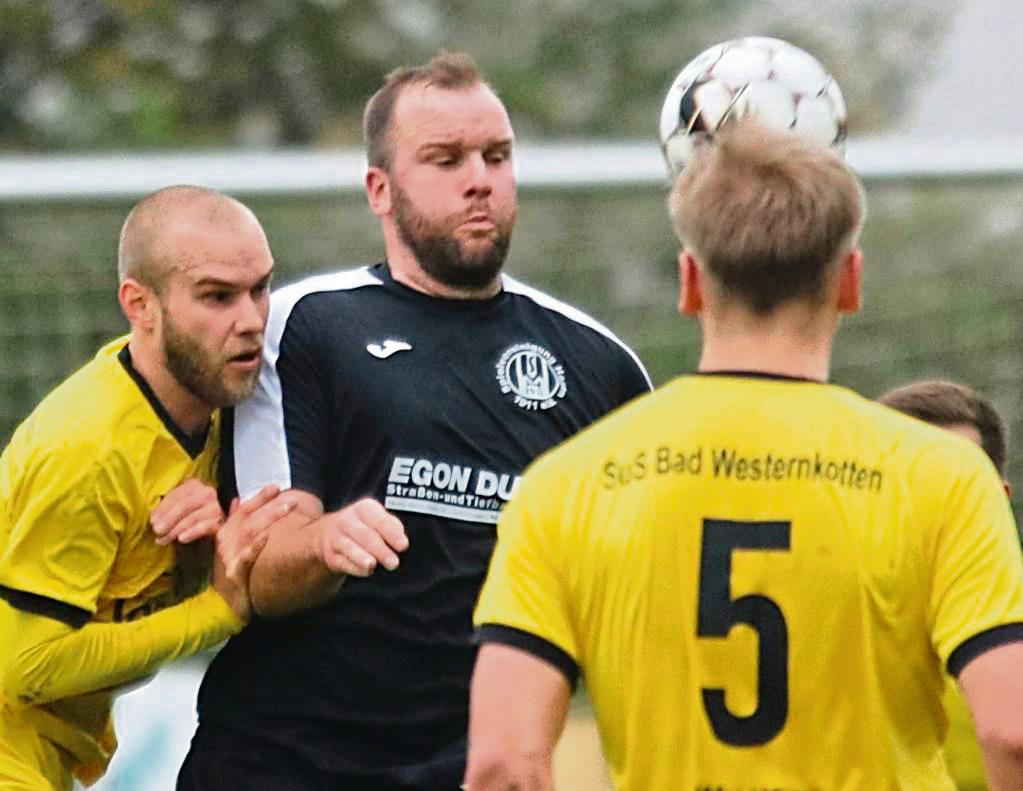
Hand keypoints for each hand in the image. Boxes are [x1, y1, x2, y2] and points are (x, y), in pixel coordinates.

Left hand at [151, 479, 223, 545]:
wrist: (211, 534)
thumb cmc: (188, 519)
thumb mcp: (178, 509)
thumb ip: (168, 508)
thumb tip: (154, 519)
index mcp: (194, 485)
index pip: (177, 495)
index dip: (163, 508)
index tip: (152, 520)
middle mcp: (208, 493)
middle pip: (184, 505)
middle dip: (168, 519)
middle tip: (156, 530)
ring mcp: (216, 507)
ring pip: (193, 517)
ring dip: (175, 530)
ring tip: (164, 539)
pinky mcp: (221, 523)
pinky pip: (205, 527)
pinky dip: (192, 533)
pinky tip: (181, 539)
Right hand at [213, 485, 292, 620]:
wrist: (219, 606)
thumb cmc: (227, 575)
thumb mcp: (228, 546)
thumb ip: (232, 522)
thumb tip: (237, 501)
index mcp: (225, 534)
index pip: (243, 510)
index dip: (258, 498)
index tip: (275, 487)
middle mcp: (225, 542)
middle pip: (248, 518)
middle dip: (269, 505)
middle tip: (290, 497)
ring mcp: (228, 557)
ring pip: (249, 532)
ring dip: (269, 518)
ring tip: (287, 508)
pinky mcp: (234, 573)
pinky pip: (246, 557)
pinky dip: (256, 545)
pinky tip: (268, 536)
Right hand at [315, 498, 407, 576]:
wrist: (326, 534)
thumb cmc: (363, 527)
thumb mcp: (377, 520)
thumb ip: (392, 527)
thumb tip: (400, 540)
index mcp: (364, 509)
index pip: (380, 521)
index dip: (392, 533)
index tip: (403, 545)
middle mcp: (347, 520)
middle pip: (365, 535)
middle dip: (380, 550)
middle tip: (394, 563)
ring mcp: (336, 537)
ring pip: (349, 547)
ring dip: (361, 556)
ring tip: (372, 565)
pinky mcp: (329, 555)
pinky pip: (341, 561)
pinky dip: (353, 567)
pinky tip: (365, 571)